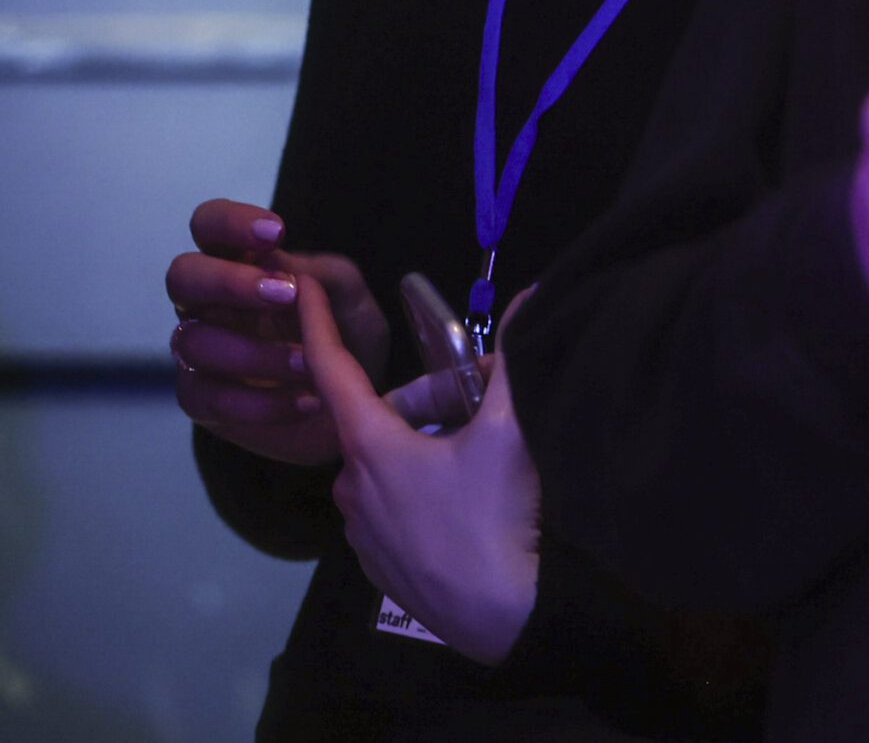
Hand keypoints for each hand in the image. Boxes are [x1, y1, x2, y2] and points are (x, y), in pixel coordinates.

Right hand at [167, 199, 387, 466]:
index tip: (277, 232)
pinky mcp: (200, 398)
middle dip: (229, 282)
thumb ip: (325, 276)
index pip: (210, 224)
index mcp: (240, 262)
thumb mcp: (352, 300)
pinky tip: (305, 401)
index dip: (230, 222)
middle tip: (286, 294)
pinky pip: (206, 396)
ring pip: (194, 340)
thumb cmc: (345, 335)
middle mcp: (209, 302)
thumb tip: (288, 266)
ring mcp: (199, 349)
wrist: (352, 404)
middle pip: (182, 276)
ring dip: (256, 352)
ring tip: (311, 363)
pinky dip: (259, 403)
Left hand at [299, 277, 538, 666]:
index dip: (318, 321)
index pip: (335, 369)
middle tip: (487, 399)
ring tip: (485, 452)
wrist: (501, 616)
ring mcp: (362, 530)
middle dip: (432, 399)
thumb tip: (532, 297)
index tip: (302, 286)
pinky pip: (396, 504)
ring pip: (390, 463)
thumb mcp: (509, 431)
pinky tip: (470, 499)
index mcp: (371, 447)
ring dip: (428, 444)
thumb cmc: (494, 518)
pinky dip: (425, 486)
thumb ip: (512, 362)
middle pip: (384, 418)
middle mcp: (352, 486)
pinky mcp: (380, 563)